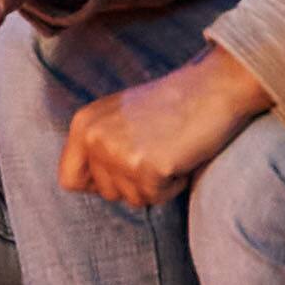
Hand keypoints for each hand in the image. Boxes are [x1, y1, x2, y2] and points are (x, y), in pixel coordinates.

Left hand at [60, 48, 273, 207]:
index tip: (125, 168)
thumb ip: (99, 145)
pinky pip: (158, 197)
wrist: (214, 86)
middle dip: (136, 182)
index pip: (69, 179)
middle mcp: (95, 137)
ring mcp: (118, 152)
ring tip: (170, 148)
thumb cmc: (173, 104)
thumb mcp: (119, 118)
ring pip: (134, 198)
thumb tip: (83, 183)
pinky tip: (182, 155)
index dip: (100, 183)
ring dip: (157, 183)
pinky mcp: (146, 166)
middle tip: (158, 149)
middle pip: (107, 194)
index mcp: (84, 123)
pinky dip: (175, 184)